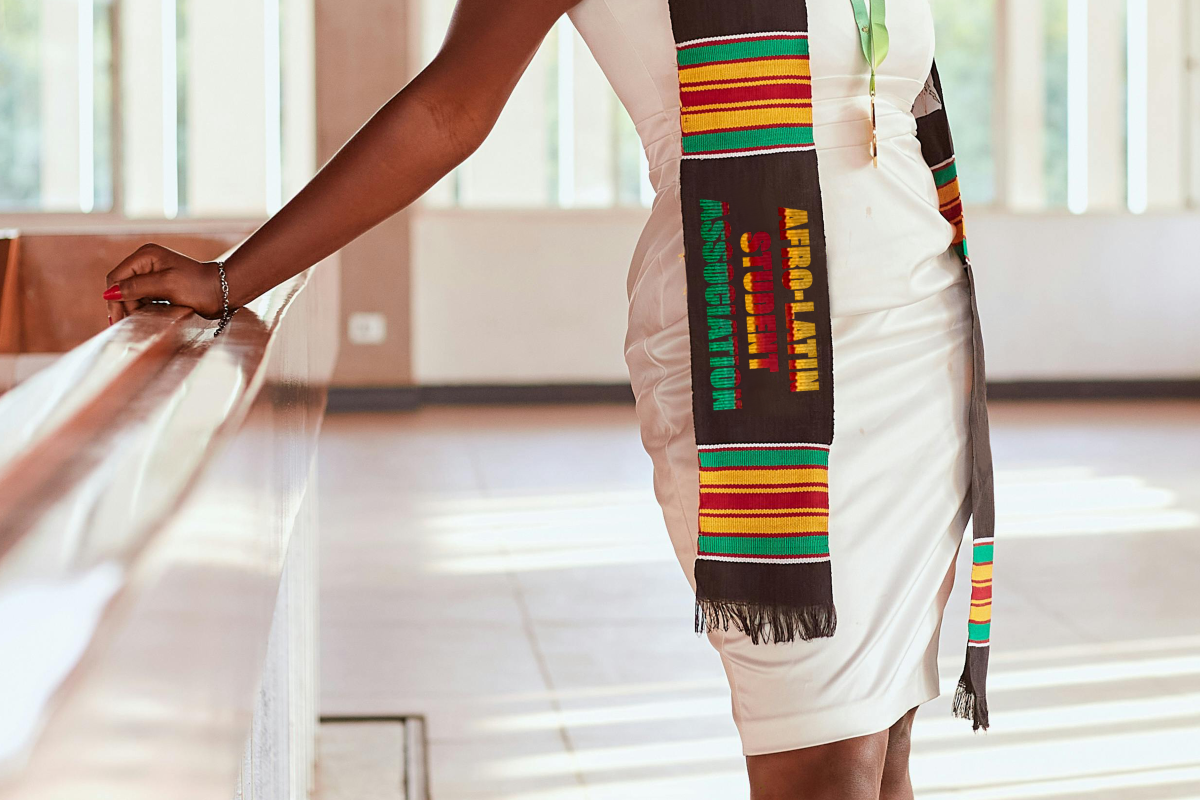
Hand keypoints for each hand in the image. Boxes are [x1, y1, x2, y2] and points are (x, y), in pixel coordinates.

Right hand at [104, 244, 225, 323]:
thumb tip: (110, 292)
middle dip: (124, 306)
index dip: (113, 298)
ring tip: (143, 323)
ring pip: (131, 295)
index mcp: (145, 256)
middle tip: (131, 325)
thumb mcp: (167, 285)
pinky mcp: (159, 286)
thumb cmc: (199, 286)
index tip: (117, 320)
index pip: (116, 277)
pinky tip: (149, 319)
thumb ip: (138, 287)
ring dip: (134, 309)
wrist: (223, 292)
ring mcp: (152, 274)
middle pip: (122, 287)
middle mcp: (146, 262)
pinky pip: (143, 299)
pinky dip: (143, 309)